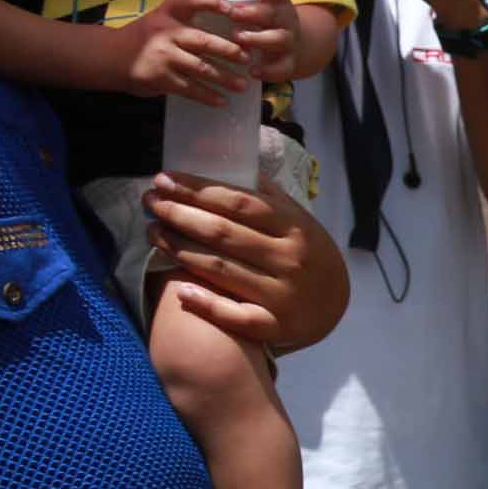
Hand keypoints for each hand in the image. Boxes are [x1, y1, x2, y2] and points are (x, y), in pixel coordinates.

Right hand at [105, 0, 242, 103]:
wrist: (111, 57)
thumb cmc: (144, 38)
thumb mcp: (160, 21)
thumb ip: (185, 22)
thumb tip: (226, 32)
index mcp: (167, 13)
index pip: (190, 0)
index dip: (211, 1)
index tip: (232, 8)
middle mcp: (165, 31)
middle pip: (203, 40)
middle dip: (228, 50)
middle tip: (247, 58)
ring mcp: (163, 55)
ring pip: (201, 68)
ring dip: (224, 78)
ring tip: (242, 85)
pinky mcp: (160, 77)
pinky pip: (189, 88)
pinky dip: (207, 95)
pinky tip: (221, 101)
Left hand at [145, 173, 346, 349]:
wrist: (338, 304)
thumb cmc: (308, 253)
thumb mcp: (298, 219)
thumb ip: (267, 196)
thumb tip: (230, 161)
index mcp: (293, 226)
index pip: (237, 202)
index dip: (197, 189)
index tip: (163, 180)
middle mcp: (288, 259)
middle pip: (224, 233)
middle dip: (180, 215)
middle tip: (150, 204)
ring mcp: (282, 295)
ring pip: (222, 270)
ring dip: (180, 250)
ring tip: (153, 233)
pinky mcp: (276, 327)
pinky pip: (237, 317)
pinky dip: (208, 304)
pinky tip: (181, 290)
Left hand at [228, 0, 308, 82]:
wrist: (295, 48)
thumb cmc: (265, 21)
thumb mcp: (261, 4)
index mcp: (277, 0)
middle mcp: (285, 19)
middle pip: (273, 13)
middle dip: (252, 12)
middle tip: (232, 12)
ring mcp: (289, 41)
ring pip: (278, 39)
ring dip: (257, 39)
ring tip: (239, 38)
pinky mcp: (289, 63)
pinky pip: (281, 68)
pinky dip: (267, 71)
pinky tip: (251, 70)